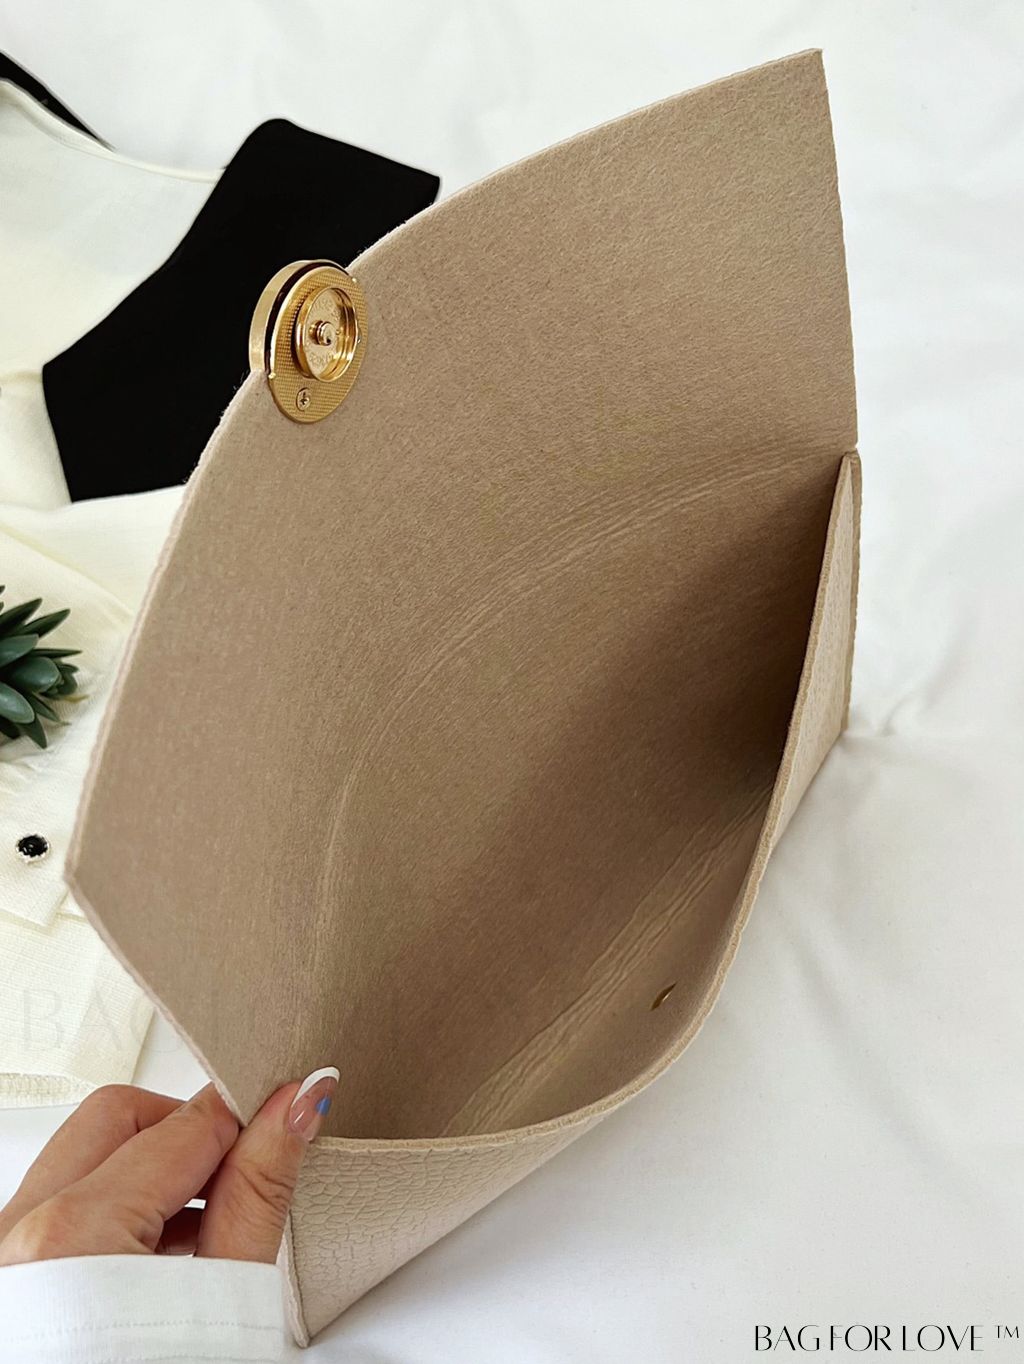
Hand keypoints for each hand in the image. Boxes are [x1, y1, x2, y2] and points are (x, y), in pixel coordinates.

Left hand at [0, 1068, 337, 1265]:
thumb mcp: (228, 1304)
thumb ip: (258, 1196)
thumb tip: (297, 1104)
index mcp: (73, 1235)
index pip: (186, 1126)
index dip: (249, 1113)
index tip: (292, 1106)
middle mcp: (17, 1235)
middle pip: (119, 1117)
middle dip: (189, 1132)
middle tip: (242, 1173)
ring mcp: (0, 1257)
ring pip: (82, 1158)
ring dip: (148, 1172)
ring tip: (202, 1235)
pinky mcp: (3, 1277)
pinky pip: (54, 1206)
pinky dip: (107, 1214)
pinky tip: (153, 1264)